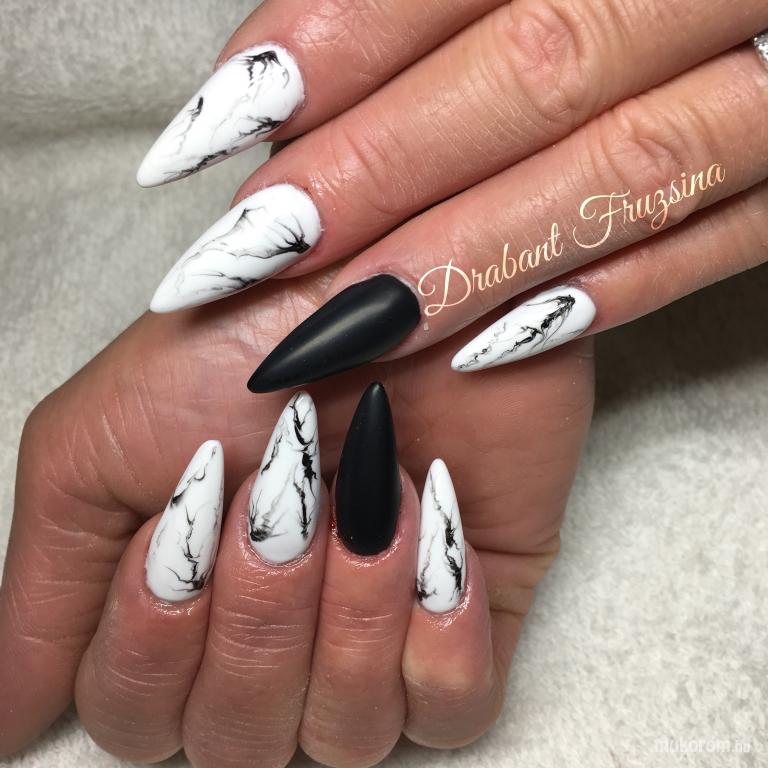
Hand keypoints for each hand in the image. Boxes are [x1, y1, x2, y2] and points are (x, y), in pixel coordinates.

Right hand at [0, 267, 593, 764]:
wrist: (400, 288)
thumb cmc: (252, 345)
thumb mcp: (100, 442)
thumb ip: (44, 590)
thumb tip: (1, 723)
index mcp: (183, 606)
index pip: (138, 721)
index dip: (154, 639)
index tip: (189, 512)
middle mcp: (275, 636)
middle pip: (235, 741)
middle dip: (256, 615)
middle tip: (283, 494)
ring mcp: (375, 634)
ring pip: (343, 739)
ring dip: (346, 611)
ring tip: (369, 500)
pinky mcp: (467, 620)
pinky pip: (451, 711)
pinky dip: (436, 631)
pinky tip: (431, 539)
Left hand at [133, 1, 766, 389]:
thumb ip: (437, 4)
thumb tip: (295, 77)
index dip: (334, 38)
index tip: (220, 122)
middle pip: (538, 68)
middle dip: (384, 163)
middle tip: (259, 243)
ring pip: (626, 170)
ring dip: (475, 251)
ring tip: (352, 316)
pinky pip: (724, 239)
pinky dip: (613, 291)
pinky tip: (497, 341)